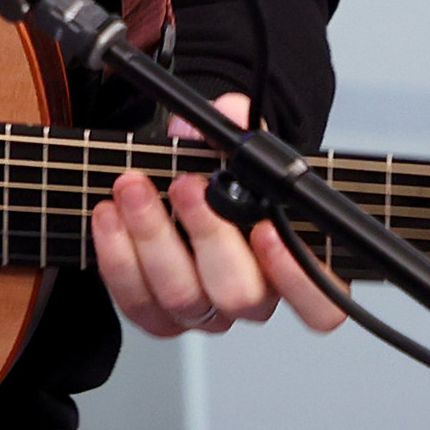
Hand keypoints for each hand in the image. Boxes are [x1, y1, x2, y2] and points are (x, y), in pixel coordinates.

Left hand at [92, 92, 346, 339]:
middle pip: (239, 295)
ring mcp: (206, 312)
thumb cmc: (220, 174)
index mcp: (295, 267)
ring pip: (183, 298)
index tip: (265, 230)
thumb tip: (230, 113)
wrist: (177, 185)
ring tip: (132, 188)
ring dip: (152, 236)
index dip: (298, 278)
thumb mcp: (236, 143)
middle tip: (184, 185)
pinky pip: (137, 301)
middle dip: (207, 234)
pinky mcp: (159, 316)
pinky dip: (117, 257)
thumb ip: (240, 126)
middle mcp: (254, 298)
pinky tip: (109, 215)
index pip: (321, 303)